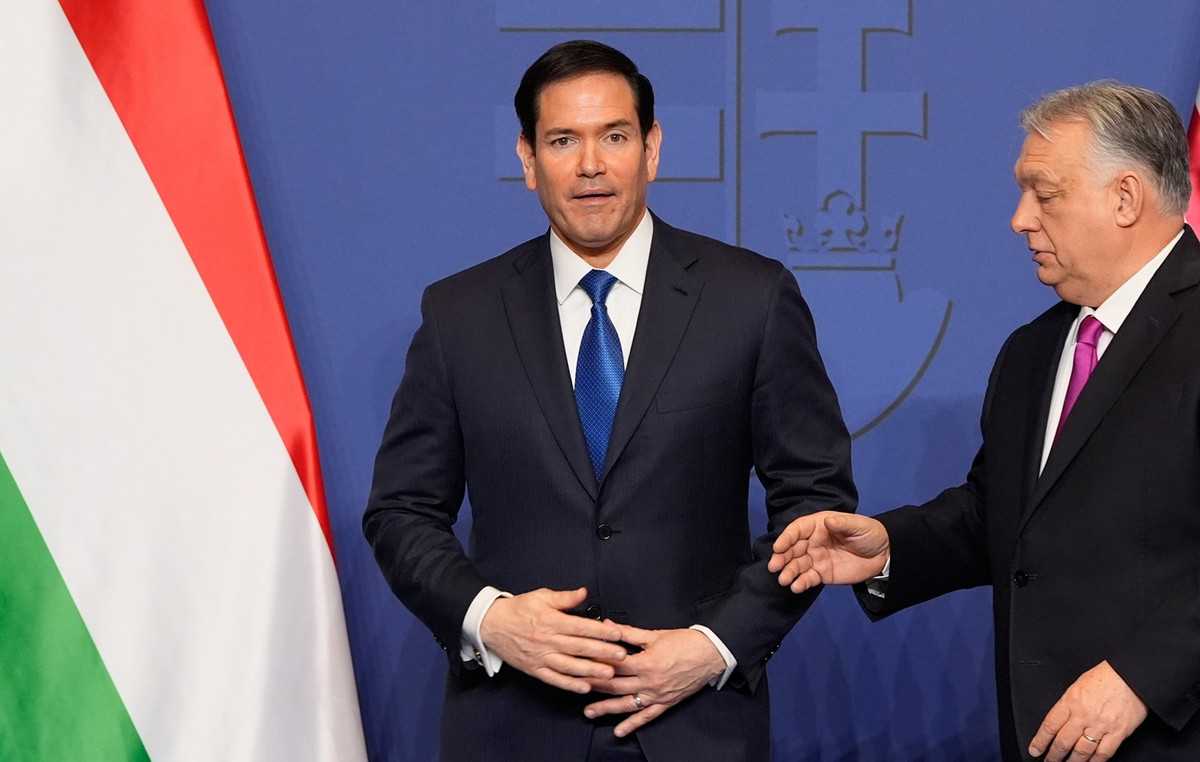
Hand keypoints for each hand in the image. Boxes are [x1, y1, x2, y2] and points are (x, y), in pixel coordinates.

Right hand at [479, 587, 626, 693]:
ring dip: (591, 671)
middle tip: (622, 656)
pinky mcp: (534, 669)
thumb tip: (583, 592)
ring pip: (570, 666)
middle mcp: (547, 641)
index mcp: (550, 621)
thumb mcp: (541, 596)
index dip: (601, 631)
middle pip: (579, 648)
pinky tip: (585, 687)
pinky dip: (570, 685)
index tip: (617, 634)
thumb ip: (564, 597)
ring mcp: (540, 657)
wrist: (491, 624)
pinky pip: (554, 679)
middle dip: (602, 653)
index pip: (580, 627)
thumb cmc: (518, 609)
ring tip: (609, 674)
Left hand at [582, 625, 724, 736]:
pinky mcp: (666, 703)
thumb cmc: (686, 643)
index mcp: (646, 662)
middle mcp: (650, 682)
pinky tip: (620, 731)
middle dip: (594, 688)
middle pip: (616, 686)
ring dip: (607, 709)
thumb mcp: (654, 635)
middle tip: (577, 688)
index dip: (596, 663)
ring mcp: (658, 694)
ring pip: (627, 704)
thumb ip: (628, 633)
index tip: (582, 662)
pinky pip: (647, 717)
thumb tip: (608, 627)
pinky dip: (632, 725)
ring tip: (589, 712)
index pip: (614, 665)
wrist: (711, 653)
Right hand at [767, 511, 889, 592]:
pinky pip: (808, 578)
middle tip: (774, 566)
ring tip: (783, 580)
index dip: (786, 538)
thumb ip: (843, 524)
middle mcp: (813, 542)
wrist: (884, 554)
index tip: (778, 547)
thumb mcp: (858, 525)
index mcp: (818, 526)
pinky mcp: (822, 573)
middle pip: (792, 548)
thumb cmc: (869, 533)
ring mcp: (816, 558)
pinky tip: (796, 587)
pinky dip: (801, 583)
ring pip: (797, 565)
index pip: (797, 530)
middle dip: (782, 557)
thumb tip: (828, 522)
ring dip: (788, 572)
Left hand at [1028, 661, 1147, 760]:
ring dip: (1072, 761)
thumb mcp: (1078, 685)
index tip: (1035, 750)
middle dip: (1053, 755)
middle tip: (1048, 761)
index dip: (1040, 741)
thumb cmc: (1106, 677)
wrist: (1131, 674)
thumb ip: (1068, 704)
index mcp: (1070, 701)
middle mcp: (1083, 715)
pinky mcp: (1118, 733)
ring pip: (1081, 751)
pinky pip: (1103, 753)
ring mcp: (1101, 726)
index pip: (1050, 726)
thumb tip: (1060, 721)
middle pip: (1063, 741)